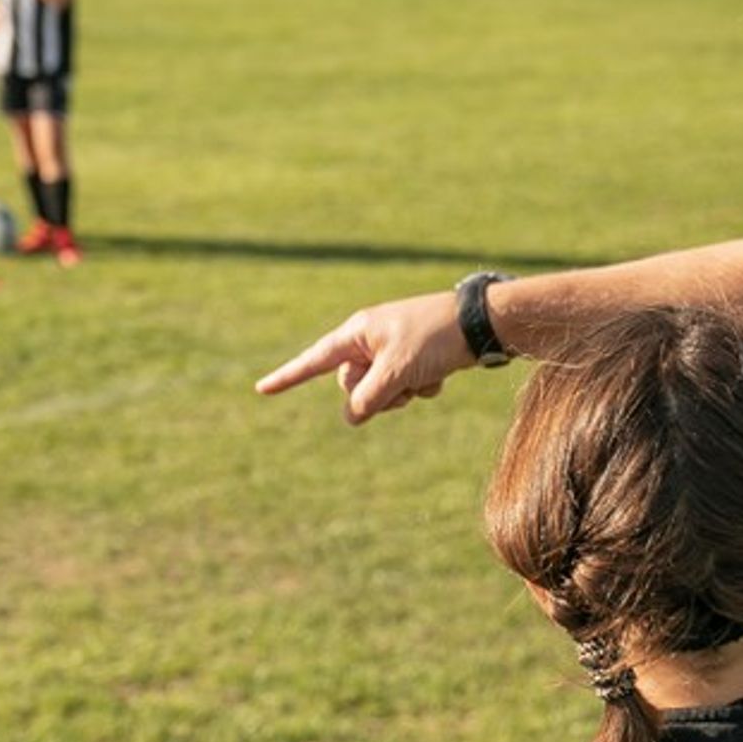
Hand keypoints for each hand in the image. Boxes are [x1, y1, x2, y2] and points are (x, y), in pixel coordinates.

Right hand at [256, 293, 465, 423]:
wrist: (481, 324)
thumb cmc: (435, 338)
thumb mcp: (396, 372)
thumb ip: (368, 398)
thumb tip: (352, 417)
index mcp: (357, 332)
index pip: (315, 360)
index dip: (288, 377)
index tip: (261, 389)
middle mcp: (370, 340)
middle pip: (352, 385)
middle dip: (376, 394)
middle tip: (401, 383)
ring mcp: (392, 351)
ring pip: (381, 391)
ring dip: (402, 394)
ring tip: (425, 376)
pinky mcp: (414, 360)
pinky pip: (405, 388)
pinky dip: (421, 387)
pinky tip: (440, 374)